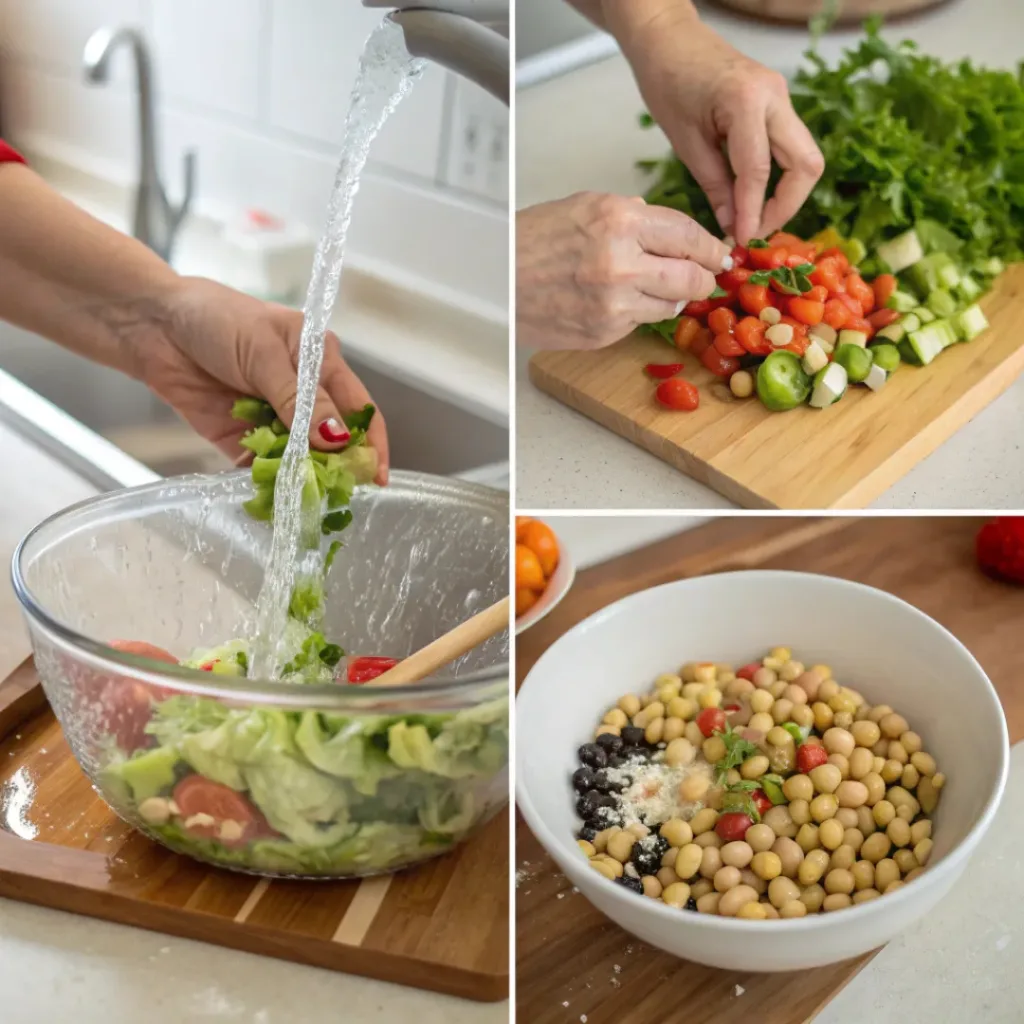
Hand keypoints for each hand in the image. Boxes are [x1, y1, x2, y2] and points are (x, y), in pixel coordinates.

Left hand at [136, 277, 388, 481]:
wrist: (152, 325)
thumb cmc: (215, 319)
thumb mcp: (264, 355)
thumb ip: (301, 400)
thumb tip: (338, 439)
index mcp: (320, 363)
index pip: (358, 408)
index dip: (372, 442)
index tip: (376, 476)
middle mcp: (302, 394)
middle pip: (332, 441)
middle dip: (337, 468)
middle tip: (338, 494)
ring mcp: (273, 419)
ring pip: (299, 459)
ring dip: (301, 479)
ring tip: (303, 501)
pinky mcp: (241, 439)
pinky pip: (261, 469)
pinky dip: (267, 485)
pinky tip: (272, 500)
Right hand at [517, 192, 730, 349]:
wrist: (494, 282)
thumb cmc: (530, 243)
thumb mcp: (583, 208)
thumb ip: (631, 217)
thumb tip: (669, 232)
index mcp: (618, 221)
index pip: (688, 235)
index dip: (711, 248)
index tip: (721, 254)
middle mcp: (621, 263)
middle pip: (692, 277)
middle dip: (704, 278)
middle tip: (706, 277)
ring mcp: (614, 303)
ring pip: (672, 306)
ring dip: (673, 298)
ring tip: (653, 288)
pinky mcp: (605, 331)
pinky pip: (641, 323)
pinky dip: (639, 313)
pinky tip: (618, 302)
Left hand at [618, 9, 823, 243]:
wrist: (670, 39)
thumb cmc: (668, 82)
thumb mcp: (685, 142)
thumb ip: (714, 185)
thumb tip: (732, 225)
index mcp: (747, 101)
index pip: (760, 171)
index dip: (754, 212)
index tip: (743, 241)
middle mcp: (775, 96)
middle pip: (805, 164)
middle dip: (785, 206)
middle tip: (755, 231)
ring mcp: (781, 98)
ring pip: (805, 157)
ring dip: (786, 193)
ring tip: (754, 219)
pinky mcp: (778, 103)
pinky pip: (791, 147)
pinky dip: (779, 177)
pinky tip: (754, 197)